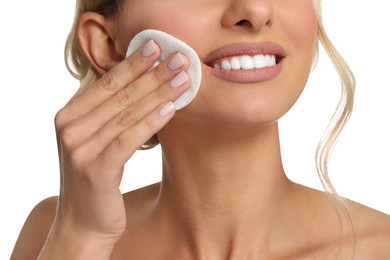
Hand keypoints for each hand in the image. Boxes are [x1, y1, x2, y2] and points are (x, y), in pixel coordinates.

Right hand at [41, 40, 189, 257]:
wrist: (82, 221)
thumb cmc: (97, 177)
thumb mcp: (98, 140)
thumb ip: (111, 114)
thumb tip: (145, 85)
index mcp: (69, 116)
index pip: (106, 83)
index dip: (133, 63)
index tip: (157, 46)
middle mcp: (69, 128)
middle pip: (118, 94)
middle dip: (152, 74)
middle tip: (179, 58)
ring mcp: (79, 148)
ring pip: (127, 113)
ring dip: (158, 93)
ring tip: (183, 79)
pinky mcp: (96, 169)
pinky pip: (129, 138)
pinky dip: (152, 121)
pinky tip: (172, 108)